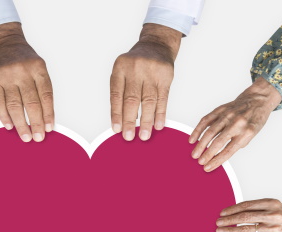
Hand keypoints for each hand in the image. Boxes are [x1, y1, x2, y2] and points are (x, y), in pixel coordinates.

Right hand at [0, 23, 52, 142]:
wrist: (4, 43)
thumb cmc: (24, 60)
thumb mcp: (39, 68)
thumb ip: (42, 89)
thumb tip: (45, 117)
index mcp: (38, 68)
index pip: (46, 95)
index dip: (48, 114)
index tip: (49, 128)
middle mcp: (22, 71)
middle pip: (31, 102)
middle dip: (35, 123)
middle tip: (38, 137)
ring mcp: (6, 76)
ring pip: (14, 105)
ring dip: (20, 124)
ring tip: (25, 136)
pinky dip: (3, 116)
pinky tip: (9, 126)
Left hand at [110, 24, 180, 140]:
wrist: (156, 45)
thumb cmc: (136, 64)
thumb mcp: (123, 72)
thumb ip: (120, 92)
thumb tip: (121, 120)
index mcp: (120, 68)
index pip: (117, 95)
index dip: (116, 114)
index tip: (116, 129)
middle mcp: (135, 69)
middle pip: (132, 99)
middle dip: (130, 121)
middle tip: (128, 137)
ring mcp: (152, 72)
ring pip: (148, 101)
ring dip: (146, 121)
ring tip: (144, 135)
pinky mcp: (166, 76)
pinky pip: (163, 98)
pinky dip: (160, 113)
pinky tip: (158, 125)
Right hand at [189, 77, 280, 171]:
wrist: (257, 99)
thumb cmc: (254, 119)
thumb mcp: (252, 134)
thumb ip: (237, 144)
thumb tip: (219, 155)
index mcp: (247, 132)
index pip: (229, 150)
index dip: (217, 160)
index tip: (208, 167)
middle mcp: (237, 123)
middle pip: (218, 142)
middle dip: (207, 154)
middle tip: (199, 162)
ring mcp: (227, 115)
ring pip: (210, 131)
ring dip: (200, 144)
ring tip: (194, 154)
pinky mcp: (220, 109)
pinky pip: (206, 120)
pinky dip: (197, 130)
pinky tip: (192, 139)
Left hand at [216, 199, 281, 231]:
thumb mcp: (278, 207)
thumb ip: (261, 208)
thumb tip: (240, 212)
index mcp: (272, 203)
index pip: (247, 205)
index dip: (232, 209)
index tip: (223, 212)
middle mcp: (271, 214)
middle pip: (243, 216)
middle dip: (228, 220)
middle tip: (218, 222)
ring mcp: (271, 228)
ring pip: (244, 229)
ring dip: (229, 231)